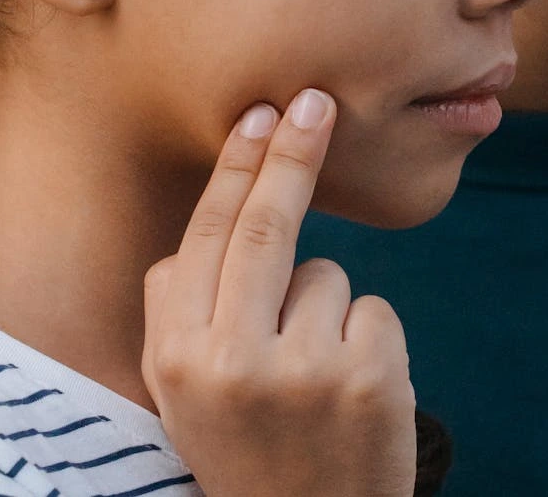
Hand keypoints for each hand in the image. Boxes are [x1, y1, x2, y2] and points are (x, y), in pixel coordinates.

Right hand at [142, 89, 416, 496]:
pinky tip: (351, 390)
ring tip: (314, 375)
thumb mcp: (179, 391)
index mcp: (175, 357)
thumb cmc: (243, 444)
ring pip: (328, 275)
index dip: (236, 169)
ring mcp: (305, 371)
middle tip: (316, 102)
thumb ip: (177, 310)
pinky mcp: (370, 380)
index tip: (259, 116)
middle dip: (292, 155)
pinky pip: (372, 309)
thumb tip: (213, 215)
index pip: (206, 238)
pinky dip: (367, 337)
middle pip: (265, 229)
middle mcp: (232, 361)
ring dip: (326, 306)